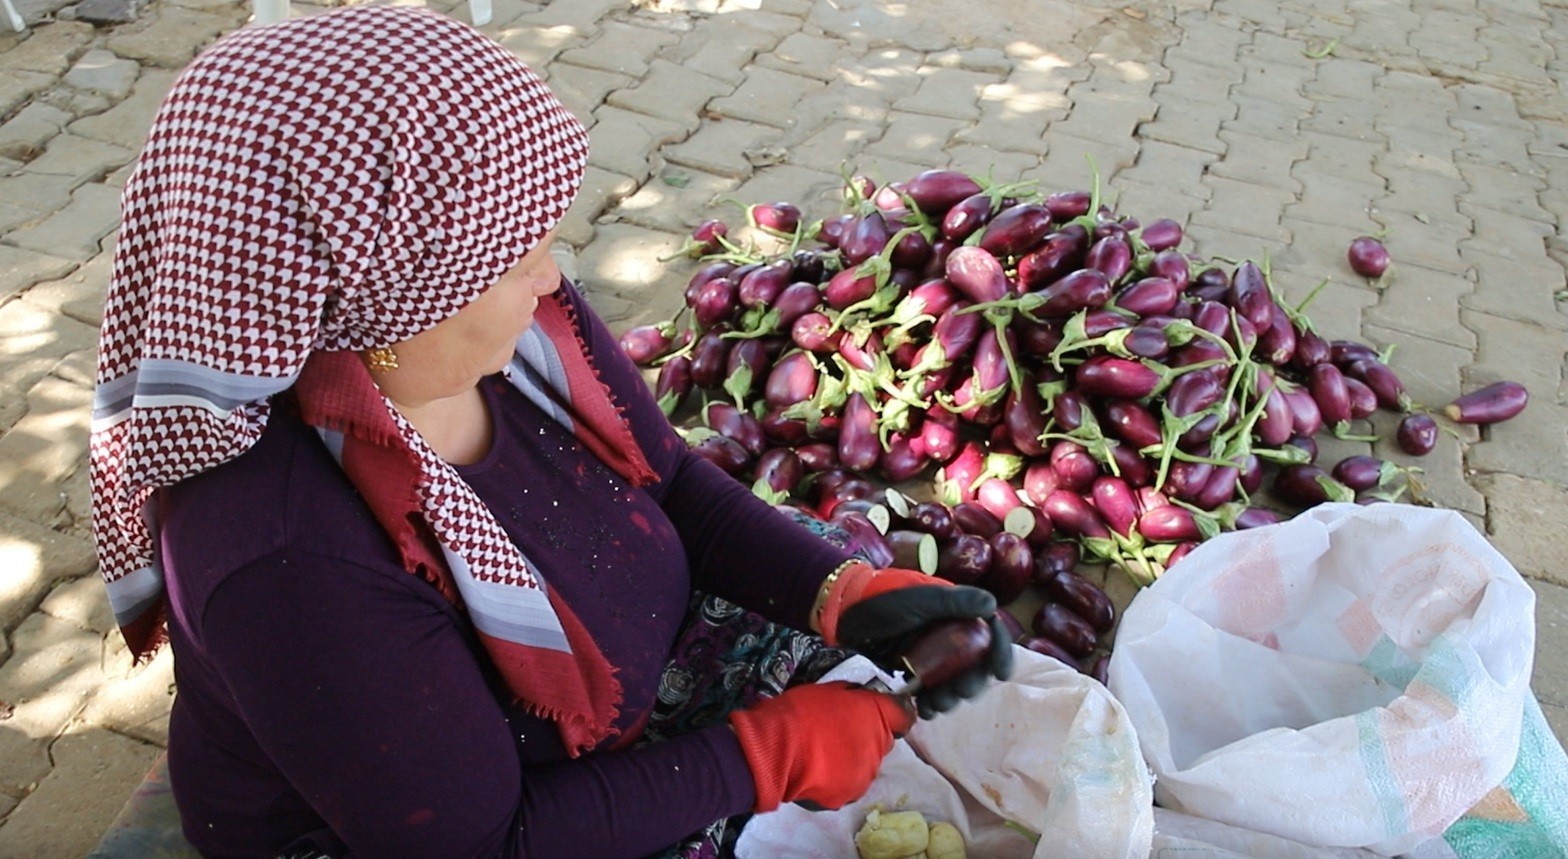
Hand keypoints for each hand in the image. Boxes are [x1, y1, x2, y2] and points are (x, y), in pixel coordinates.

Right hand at [728, 681, 914, 811]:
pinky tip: (816, 772)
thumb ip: (851, 696)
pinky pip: (849, 784)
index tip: (881, 711)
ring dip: (852, 759)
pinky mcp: (849, 795)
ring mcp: (865, 774)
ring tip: (823, 755)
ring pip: (866, 764)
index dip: (894, 712)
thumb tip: (856, 698)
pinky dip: (837, 779)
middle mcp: (879, 746)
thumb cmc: (799, 712)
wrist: (776, 750)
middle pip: (883, 740)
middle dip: (867, 736)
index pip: (904, 714)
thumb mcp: (827, 690)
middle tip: (838, 732)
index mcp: (877, 715)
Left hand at [823, 565, 1012, 719]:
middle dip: (973, 683)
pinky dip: (933, 704)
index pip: (990, 633)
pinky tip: (925, 708)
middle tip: (961, 691)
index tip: (1001, 672)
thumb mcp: (917, 598)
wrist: (842, 614)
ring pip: (955, 684)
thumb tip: (991, 606)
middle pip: (976, 666)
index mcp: (956, 615)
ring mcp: (931, 658)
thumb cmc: (881, 599)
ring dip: (953, 698)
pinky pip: (932, 694)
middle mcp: (949, 637)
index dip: (1001, 652)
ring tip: (938, 703)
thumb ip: (953, 601)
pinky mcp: (913, 675)